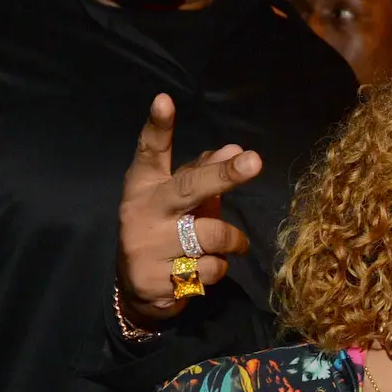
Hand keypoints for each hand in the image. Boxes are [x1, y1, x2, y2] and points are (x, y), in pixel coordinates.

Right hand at [117, 93, 261, 326]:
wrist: (137, 290)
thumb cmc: (164, 233)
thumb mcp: (179, 201)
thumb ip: (204, 175)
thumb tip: (236, 149)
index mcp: (145, 186)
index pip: (150, 151)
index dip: (158, 126)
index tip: (164, 100)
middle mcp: (142, 212)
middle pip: (188, 188)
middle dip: (223, 175)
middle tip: (254, 161)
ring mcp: (146, 247)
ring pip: (212, 235)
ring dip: (232, 241)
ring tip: (232, 244)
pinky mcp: (157, 279)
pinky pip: (212, 268)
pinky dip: (219, 267)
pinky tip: (204, 269)